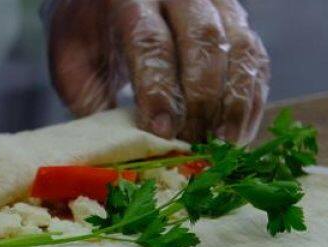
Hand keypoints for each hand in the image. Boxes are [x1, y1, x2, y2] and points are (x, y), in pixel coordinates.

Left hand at [48, 0, 269, 143]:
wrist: (104, 3)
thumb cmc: (87, 38)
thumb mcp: (72, 64)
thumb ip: (90, 100)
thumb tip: (117, 149)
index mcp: (130, 0)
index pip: (151, 42)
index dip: (160, 90)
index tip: (162, 133)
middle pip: (203, 42)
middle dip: (201, 100)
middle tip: (193, 144)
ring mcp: (215, 4)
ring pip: (239, 49)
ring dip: (235, 102)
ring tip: (223, 145)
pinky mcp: (237, 21)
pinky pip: (255, 59)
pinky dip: (250, 99)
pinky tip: (237, 133)